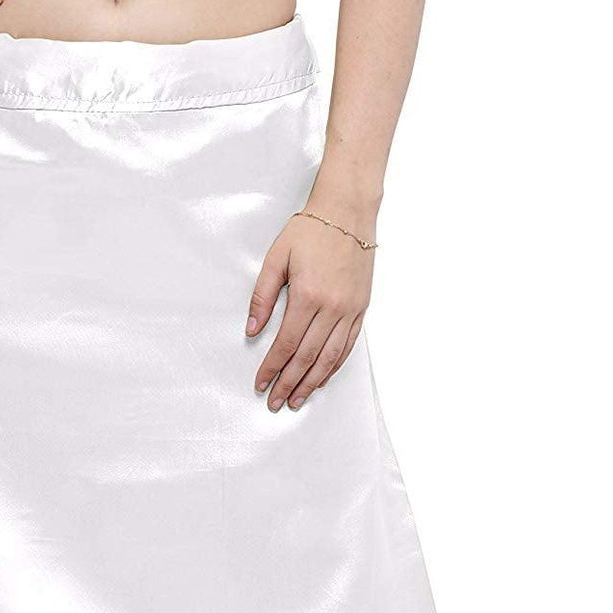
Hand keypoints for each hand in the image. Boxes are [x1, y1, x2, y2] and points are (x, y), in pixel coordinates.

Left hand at [246, 210, 375, 411]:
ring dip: (312, 382)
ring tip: (297, 399)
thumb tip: (251, 330)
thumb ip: (262, 296)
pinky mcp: (361, 308)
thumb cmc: (311, 230)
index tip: (260, 383)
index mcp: (308, 296)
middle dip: (289, 383)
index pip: (285, 344)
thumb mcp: (277, 258)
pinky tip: (322, 378)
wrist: (347, 211)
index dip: (271, 368)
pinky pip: (348, 346)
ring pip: (330, 357)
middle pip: (307, 357)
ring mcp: (349, 310)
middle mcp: (331, 307)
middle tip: (275, 401)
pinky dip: (334, 366)